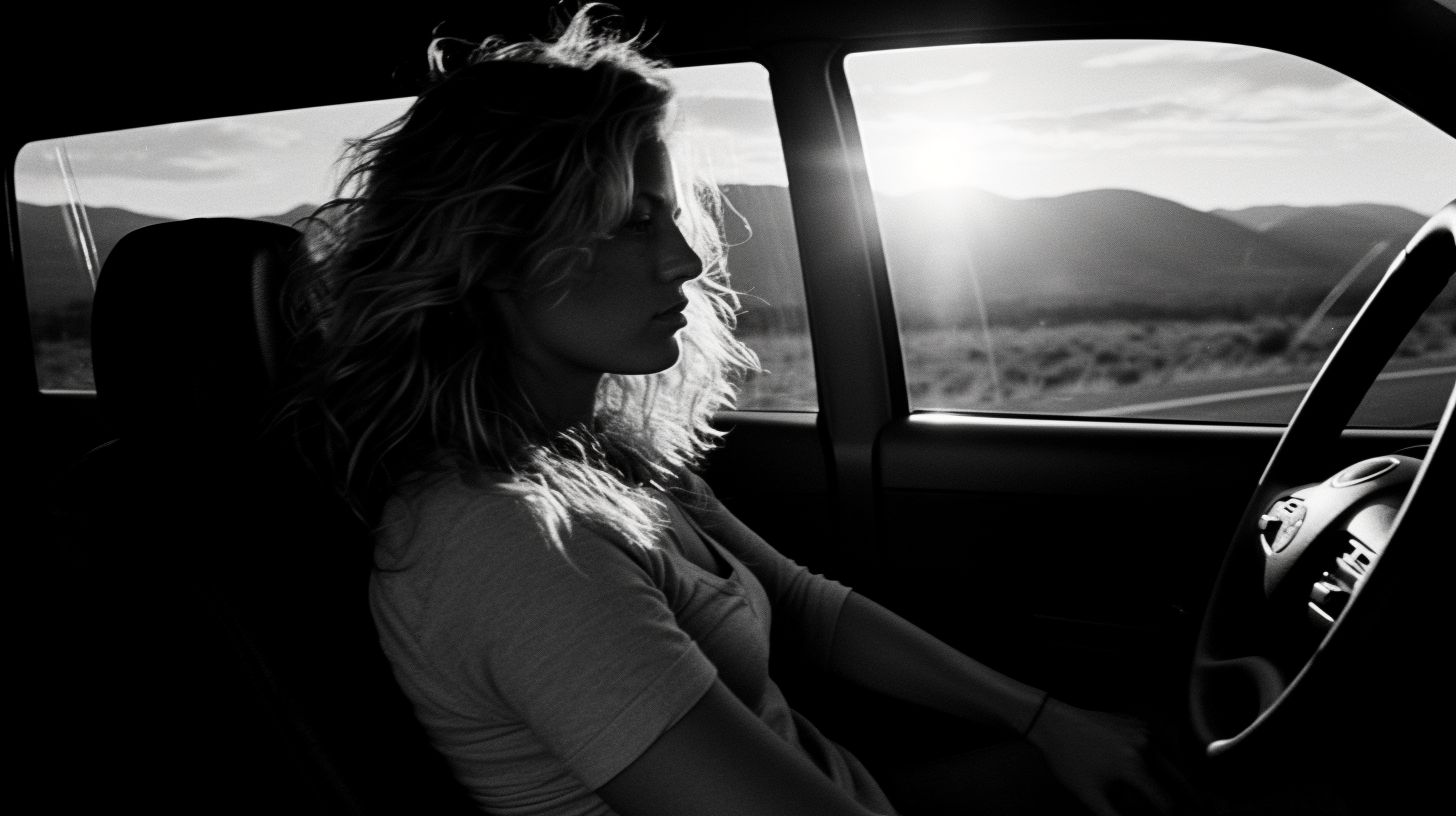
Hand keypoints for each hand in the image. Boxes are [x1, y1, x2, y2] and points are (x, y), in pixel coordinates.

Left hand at [1024, 697, 1189, 815]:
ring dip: (1180, 779)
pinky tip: (1166, 773)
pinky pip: (1161, 745)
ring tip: (1187, 797)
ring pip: (1173, 760)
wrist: (1053, 722)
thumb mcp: (1089, 795)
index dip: (1171, 815)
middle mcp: (1144, 745)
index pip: (1164, 800)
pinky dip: (1168, 760)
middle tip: (1199, 810)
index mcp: (1133, 765)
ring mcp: (1143, 731)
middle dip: (1188, 799)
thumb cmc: (1068, 758)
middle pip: (1178, 779)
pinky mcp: (1139, 723)